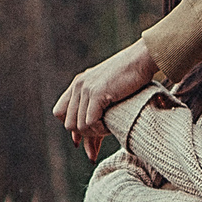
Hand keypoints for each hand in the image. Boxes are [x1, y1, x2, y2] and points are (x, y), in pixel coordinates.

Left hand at [53, 37, 159, 155]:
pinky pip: (90, 122)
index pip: (59, 112)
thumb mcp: (108, 93)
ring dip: (95, 133)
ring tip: (109, 129)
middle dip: (84, 136)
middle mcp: (78, 86)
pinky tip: (111, 127)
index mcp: (78, 84)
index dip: (70, 127)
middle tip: (99, 140)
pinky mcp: (96, 93)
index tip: (81, 141)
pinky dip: (101, 129)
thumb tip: (90, 142)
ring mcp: (86, 89)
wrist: (142, 59)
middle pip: (69, 123)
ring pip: (79, 126)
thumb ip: (96, 111)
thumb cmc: (132, 78)